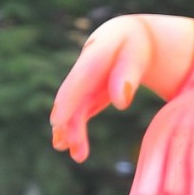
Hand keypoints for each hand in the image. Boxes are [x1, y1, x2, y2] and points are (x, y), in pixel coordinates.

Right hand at [51, 16, 190, 162]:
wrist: (129, 39)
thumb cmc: (137, 46)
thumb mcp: (137, 56)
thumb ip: (129, 75)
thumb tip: (121, 103)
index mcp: (98, 51)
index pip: (81, 76)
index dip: (68, 98)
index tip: (57, 120)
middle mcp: (84, 67)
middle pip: (74, 96)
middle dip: (69, 121)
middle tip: (67, 145)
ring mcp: (83, 81)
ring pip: (75, 108)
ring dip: (73, 131)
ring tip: (77, 155)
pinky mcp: (86, 94)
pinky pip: (79, 113)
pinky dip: (76, 130)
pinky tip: (74, 149)